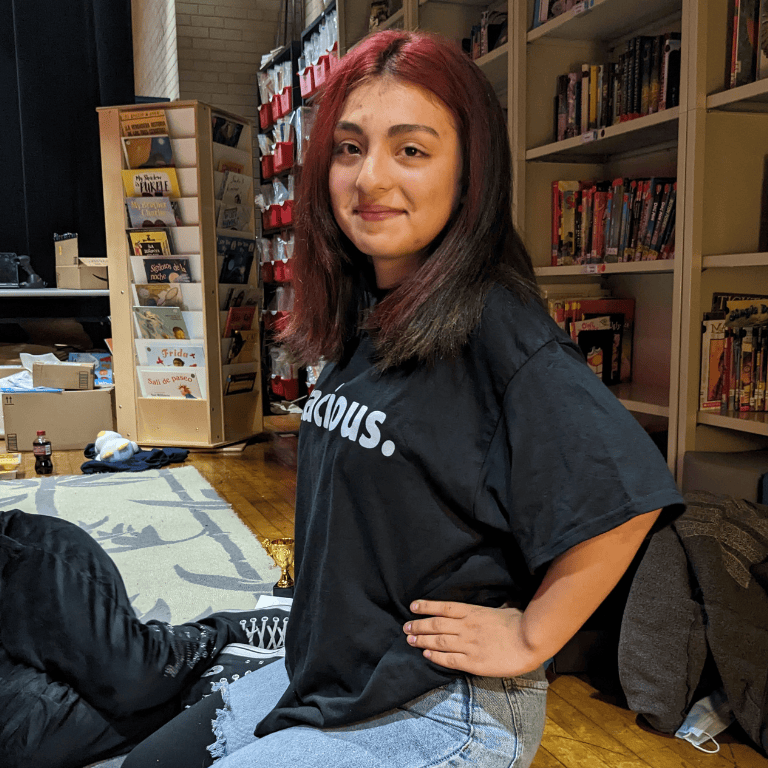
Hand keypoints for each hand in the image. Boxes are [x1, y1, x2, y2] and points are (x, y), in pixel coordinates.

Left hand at [403, 600, 542, 677]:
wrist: (529, 641)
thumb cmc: (520, 623)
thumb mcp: (505, 609)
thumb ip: (496, 609)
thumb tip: (502, 605)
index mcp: (472, 612)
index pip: (443, 608)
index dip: (426, 607)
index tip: (413, 607)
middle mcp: (466, 626)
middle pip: (436, 624)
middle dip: (419, 625)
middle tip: (406, 627)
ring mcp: (468, 644)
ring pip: (438, 641)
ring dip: (422, 639)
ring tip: (409, 639)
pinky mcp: (472, 661)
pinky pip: (449, 659)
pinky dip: (435, 656)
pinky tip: (426, 654)